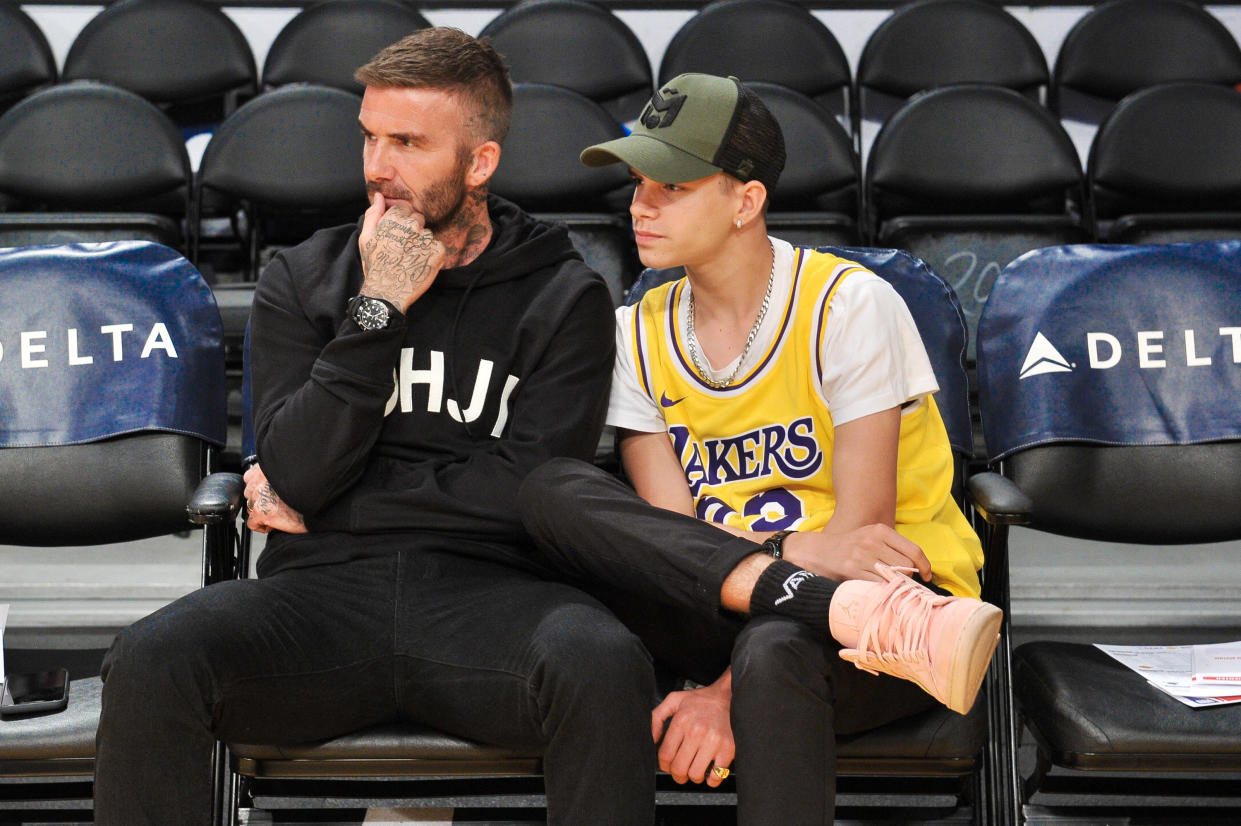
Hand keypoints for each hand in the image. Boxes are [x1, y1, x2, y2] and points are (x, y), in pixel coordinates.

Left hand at [243, 464, 306, 534]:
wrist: (318, 503)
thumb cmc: (310, 491)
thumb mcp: (292, 475)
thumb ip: (276, 475)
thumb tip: (269, 485)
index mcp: (267, 468)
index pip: (250, 477)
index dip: (260, 488)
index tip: (270, 494)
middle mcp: (260, 479)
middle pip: (250, 494)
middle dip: (260, 500)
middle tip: (277, 505)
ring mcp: (259, 495)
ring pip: (251, 508)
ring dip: (262, 513)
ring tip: (279, 514)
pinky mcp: (260, 511)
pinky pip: (252, 524)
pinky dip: (263, 526)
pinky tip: (276, 523)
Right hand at [358, 193, 445, 311]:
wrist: (387, 293)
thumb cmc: (375, 265)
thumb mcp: (366, 238)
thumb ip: (373, 214)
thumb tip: (380, 196)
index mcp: (394, 219)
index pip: (405, 208)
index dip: (401, 221)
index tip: (397, 235)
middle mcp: (412, 226)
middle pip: (418, 219)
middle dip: (413, 230)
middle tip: (403, 248)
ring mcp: (426, 239)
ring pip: (428, 233)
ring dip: (422, 243)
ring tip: (410, 258)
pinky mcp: (438, 252)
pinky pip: (438, 246)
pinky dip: (433, 254)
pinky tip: (420, 263)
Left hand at [651, 676, 734, 786]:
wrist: (729, 696)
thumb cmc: (702, 700)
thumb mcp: (674, 700)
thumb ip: (656, 717)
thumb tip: (651, 738)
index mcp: (682, 721)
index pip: (665, 754)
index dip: (664, 765)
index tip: (668, 766)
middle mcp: (696, 731)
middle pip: (679, 767)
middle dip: (677, 775)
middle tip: (680, 773)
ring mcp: (713, 741)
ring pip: (695, 774)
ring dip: (693, 777)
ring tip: (695, 771)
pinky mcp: (728, 749)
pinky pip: (716, 775)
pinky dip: (712, 780)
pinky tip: (710, 773)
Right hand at [784, 524, 930, 583]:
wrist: (817, 552)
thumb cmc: (848, 547)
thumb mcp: (869, 537)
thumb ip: (891, 548)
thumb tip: (917, 568)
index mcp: (880, 530)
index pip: (913, 550)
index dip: (924, 566)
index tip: (926, 577)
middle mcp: (872, 541)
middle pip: (906, 566)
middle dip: (909, 579)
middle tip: (907, 587)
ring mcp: (861, 556)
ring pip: (893, 577)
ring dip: (898, 588)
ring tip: (897, 593)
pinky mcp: (852, 570)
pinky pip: (877, 585)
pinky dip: (884, 592)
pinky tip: (883, 595)